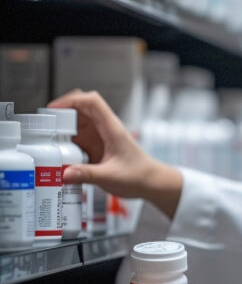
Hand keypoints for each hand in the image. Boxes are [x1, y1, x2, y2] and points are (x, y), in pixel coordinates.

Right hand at [48, 90, 181, 217]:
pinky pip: (79, 138)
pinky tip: (60, 152)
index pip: (92, 101)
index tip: (54, 109)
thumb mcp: (111, 176)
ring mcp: (101, 137)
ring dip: (64, 128)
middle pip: (81, 109)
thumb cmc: (138, 176)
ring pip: (78, 123)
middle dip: (63, 113)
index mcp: (111, 128)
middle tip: (47, 125)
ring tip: (49, 138)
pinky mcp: (97, 147)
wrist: (152, 183)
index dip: (72, 100)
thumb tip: (64, 174)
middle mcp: (105, 129)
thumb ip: (87, 175)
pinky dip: (68, 142)